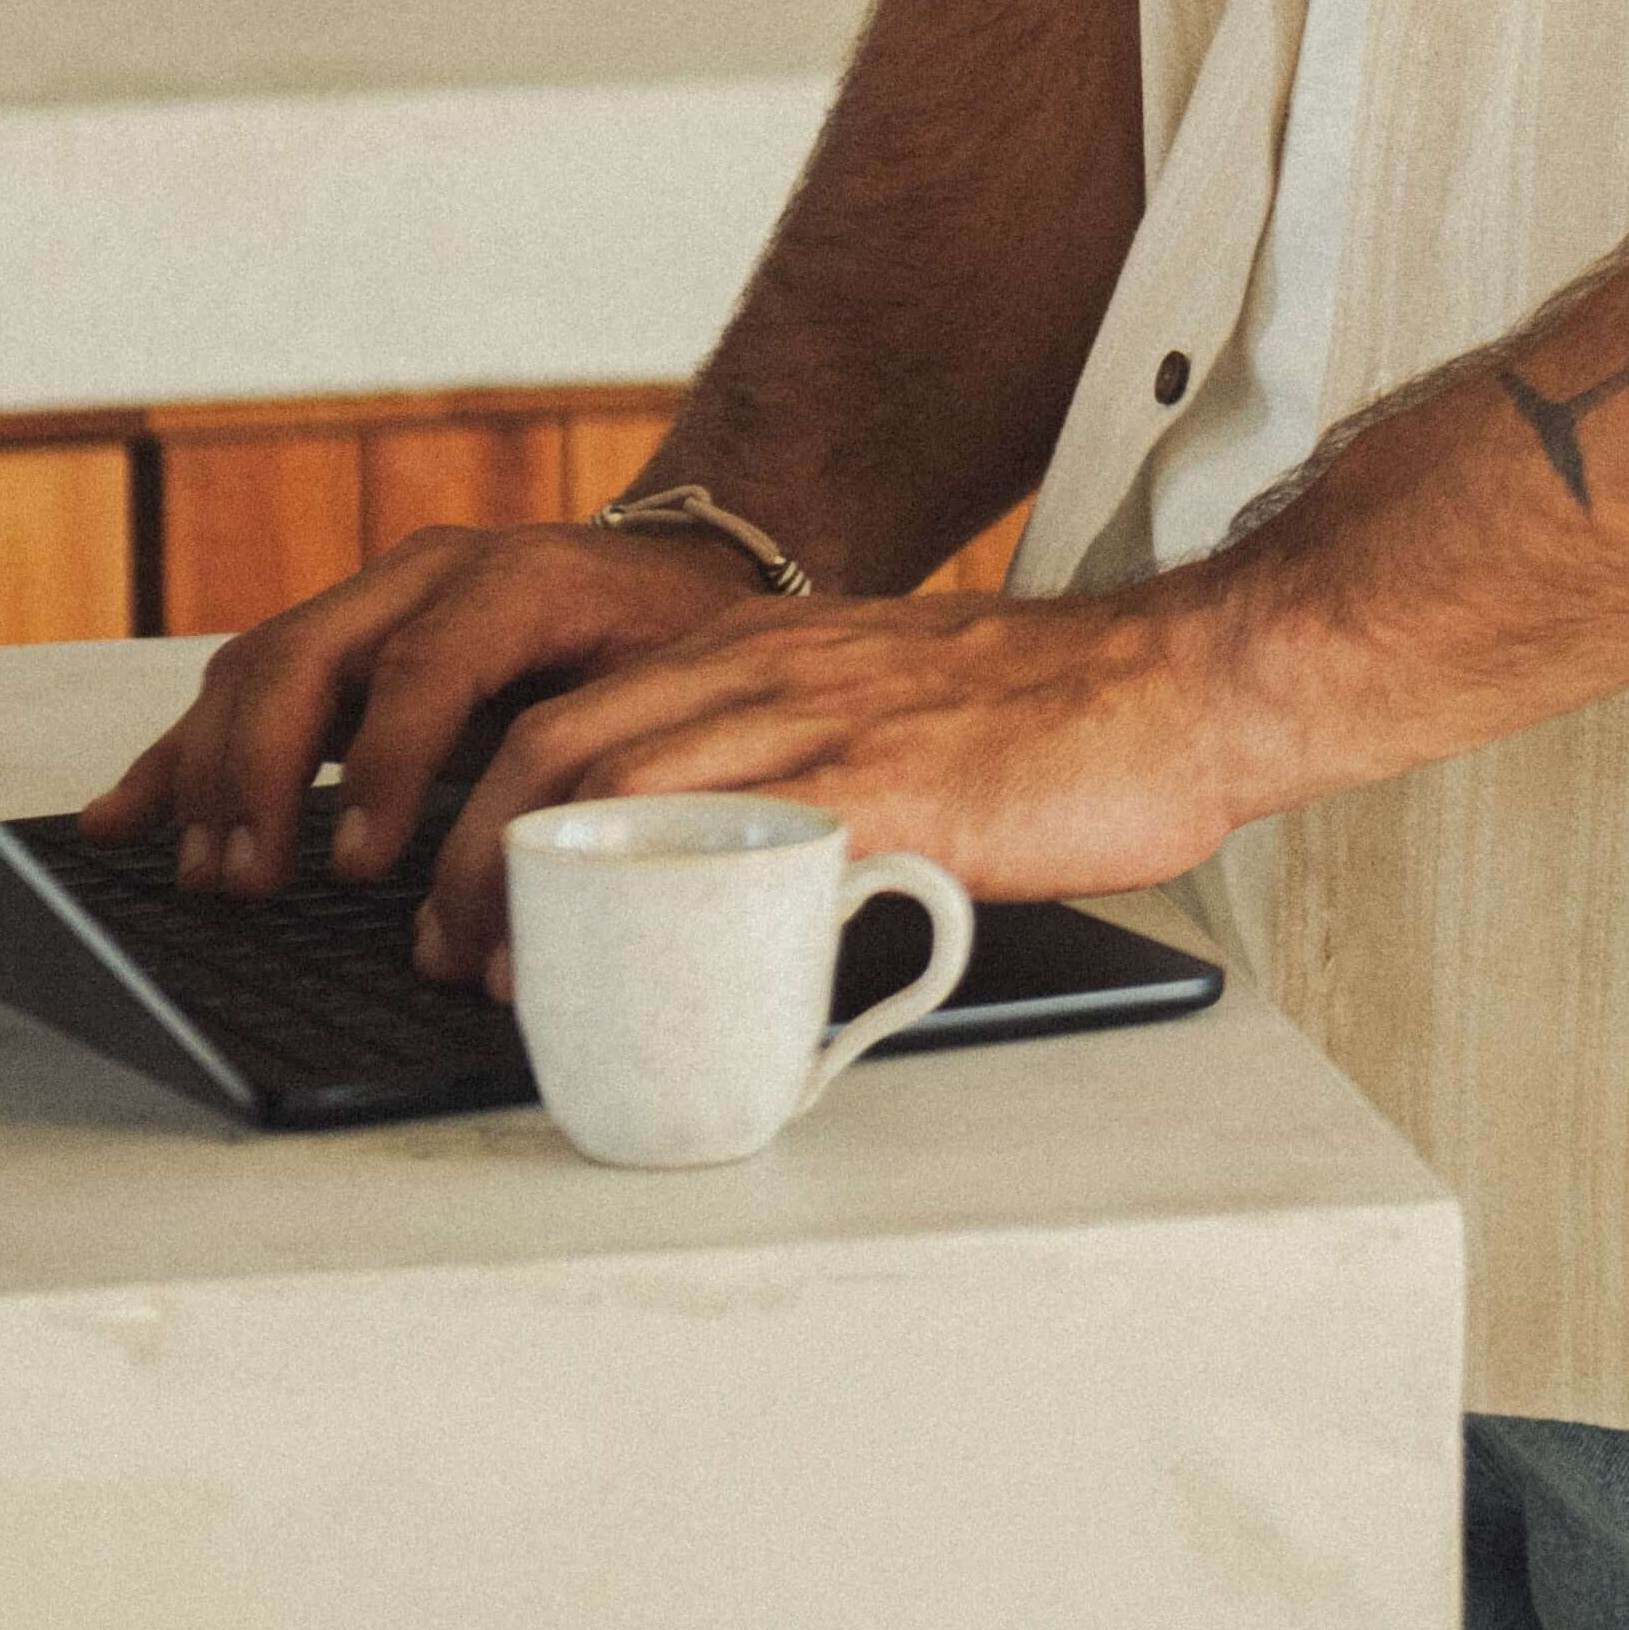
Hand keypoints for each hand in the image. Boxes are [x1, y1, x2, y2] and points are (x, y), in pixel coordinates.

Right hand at [78, 518, 775, 904]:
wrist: (681, 567)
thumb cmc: (679, 647)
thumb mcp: (670, 694)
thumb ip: (611, 762)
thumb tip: (560, 877)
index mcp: (521, 579)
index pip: (429, 664)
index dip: (388, 764)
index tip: (361, 868)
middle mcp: (434, 572)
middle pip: (313, 651)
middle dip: (267, 772)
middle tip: (252, 883)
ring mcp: (378, 594)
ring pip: (262, 662)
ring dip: (218, 771)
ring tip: (208, 875)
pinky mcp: (342, 634)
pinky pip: (244, 685)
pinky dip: (181, 755)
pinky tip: (124, 816)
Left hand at [406, 574, 1253, 986]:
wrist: (1177, 681)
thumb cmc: (1048, 713)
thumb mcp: (881, 696)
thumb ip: (801, 754)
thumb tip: (724, 862)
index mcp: (766, 649)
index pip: (576, 716)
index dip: (486, 813)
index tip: (455, 900)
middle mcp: (776, 672)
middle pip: (568, 750)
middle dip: (476, 862)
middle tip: (451, 954)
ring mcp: (832, 729)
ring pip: (632, 792)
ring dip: (543, 894)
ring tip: (510, 979)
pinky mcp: (899, 794)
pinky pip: (761, 848)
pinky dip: (682, 912)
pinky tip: (657, 972)